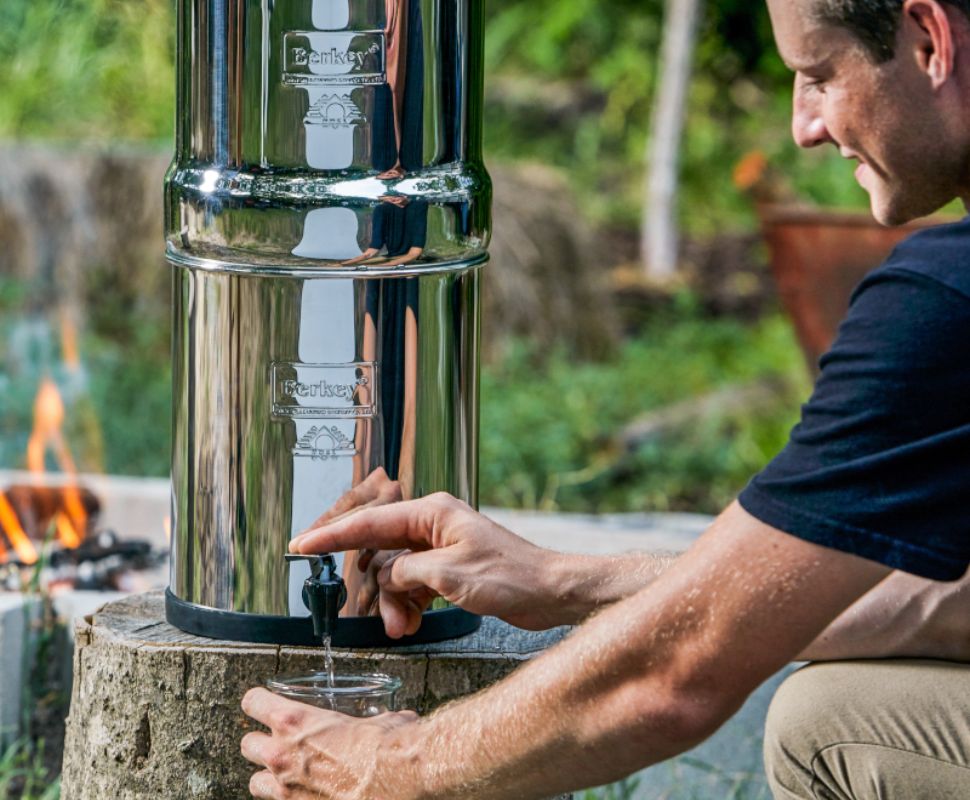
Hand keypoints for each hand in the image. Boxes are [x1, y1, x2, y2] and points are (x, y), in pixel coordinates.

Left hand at [241, 688, 420, 799]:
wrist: (399, 778)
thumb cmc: (387, 745)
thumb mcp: (376, 718)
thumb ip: (371, 719)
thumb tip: (389, 721)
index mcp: (294, 721)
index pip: (253, 703)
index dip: (259, 702)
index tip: (265, 705)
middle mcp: (281, 755)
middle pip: (247, 744)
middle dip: (262, 743)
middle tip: (279, 743)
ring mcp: (286, 790)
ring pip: (255, 783)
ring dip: (269, 778)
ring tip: (289, 776)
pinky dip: (290, 799)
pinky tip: (309, 794)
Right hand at [289, 493, 560, 636]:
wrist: (549, 592)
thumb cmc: (511, 576)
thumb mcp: (450, 576)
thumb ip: (407, 573)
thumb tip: (387, 578)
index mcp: (431, 513)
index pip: (370, 522)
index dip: (332, 535)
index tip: (302, 545)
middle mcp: (431, 525)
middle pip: (380, 552)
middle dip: (377, 588)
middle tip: (377, 616)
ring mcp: (438, 546)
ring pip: (396, 574)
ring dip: (395, 603)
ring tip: (404, 628)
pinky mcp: (447, 567)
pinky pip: (412, 584)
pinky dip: (410, 604)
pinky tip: (414, 622)